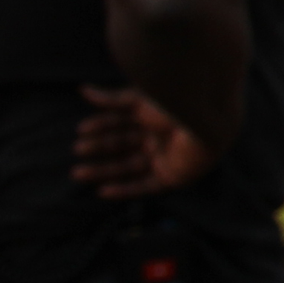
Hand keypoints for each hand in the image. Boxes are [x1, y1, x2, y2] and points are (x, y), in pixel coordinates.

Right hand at [75, 86, 215, 199]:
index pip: (123, 121)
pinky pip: (145, 186)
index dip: (101, 125)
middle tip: (77, 150)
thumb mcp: (139, 100)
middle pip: (124, 144)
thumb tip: (83, 90)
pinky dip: (124, 190)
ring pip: (129, 167)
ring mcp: (167, 156)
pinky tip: (102, 192)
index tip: (81, 129)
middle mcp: (161, 135)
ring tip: (77, 173)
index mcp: (155, 114)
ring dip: (103, 171)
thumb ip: (111, 99)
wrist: (206, 122)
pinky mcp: (174, 176)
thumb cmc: (175, 105)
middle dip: (99, 147)